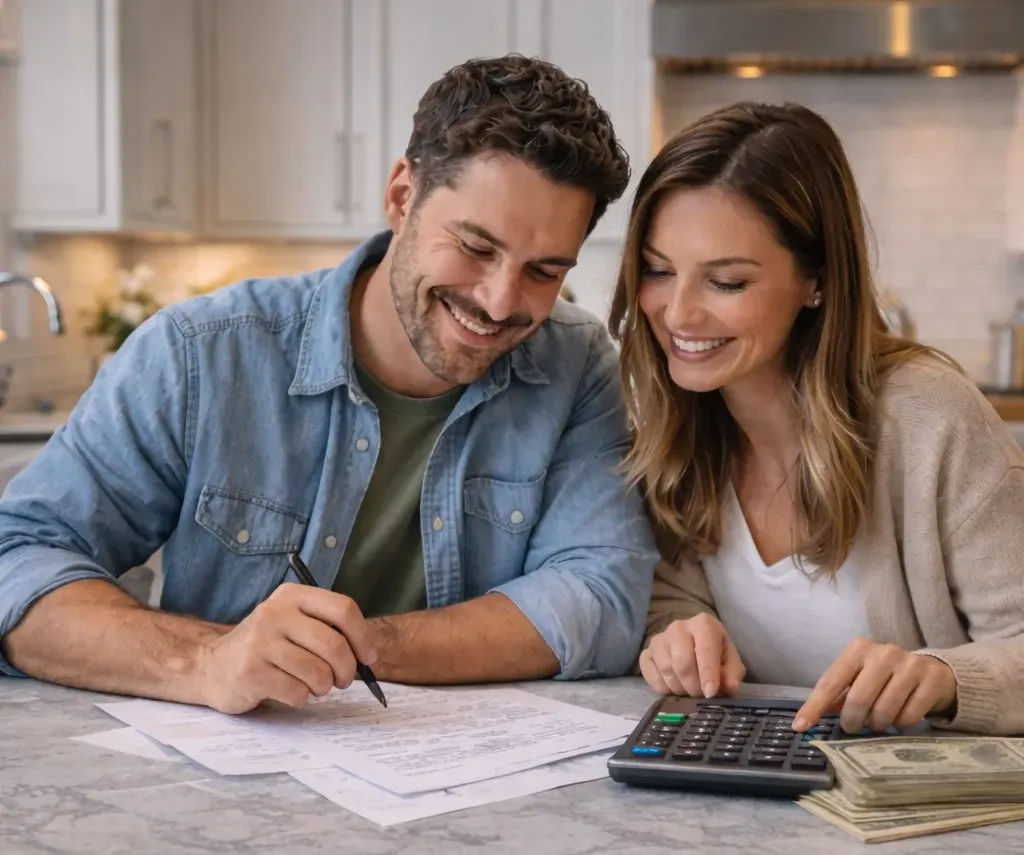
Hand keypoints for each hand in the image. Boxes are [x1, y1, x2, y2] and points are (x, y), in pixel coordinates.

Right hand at [196, 583, 381, 713]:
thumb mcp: (294, 623)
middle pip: (334, 644)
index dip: (363, 636)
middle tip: (343, 680)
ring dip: (323, 687)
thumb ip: (328, 628)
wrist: (212, 665)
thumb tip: (370, 652)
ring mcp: (260, 641)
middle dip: (347, 670)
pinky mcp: (250, 672)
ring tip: (314, 685)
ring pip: (318, 672)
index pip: (343, 608)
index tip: (369, 657)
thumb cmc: (266, 646)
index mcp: (293, 596)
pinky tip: (290, 691)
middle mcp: (275, 613)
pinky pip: (297, 692)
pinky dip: (302, 697)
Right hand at [639, 614, 745, 697]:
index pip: (704, 649)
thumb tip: (729, 686)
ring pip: (666, 668)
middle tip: (701, 695)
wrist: (693, 644)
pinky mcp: (646, 652)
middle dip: (693, 685)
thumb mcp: (730, 660)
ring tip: (688, 691)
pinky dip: (661, 687)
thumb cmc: (716, 653)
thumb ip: (732, 673)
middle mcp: (678, 627)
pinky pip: (649, 673)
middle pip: (682, 662)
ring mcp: (659, 639)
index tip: (710, 692)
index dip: (708, 673)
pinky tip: (673, 688)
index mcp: (703, 624)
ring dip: (679, 688)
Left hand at [794, 638, 956, 733]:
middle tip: (854, 726)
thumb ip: (836, 694)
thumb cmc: (885, 676)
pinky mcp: (931, 680)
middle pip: (858, 700)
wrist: (932, 671)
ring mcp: (910, 665)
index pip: (830, 682)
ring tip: (878, 720)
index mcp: (858, 649)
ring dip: (877, 725)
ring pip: (883, 712)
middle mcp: (883, 653)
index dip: (814, 707)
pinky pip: (908, 718)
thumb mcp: (859, 676)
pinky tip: (900, 716)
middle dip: (852, 722)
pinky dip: (901, 725)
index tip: (800, 727)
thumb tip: (807, 719)